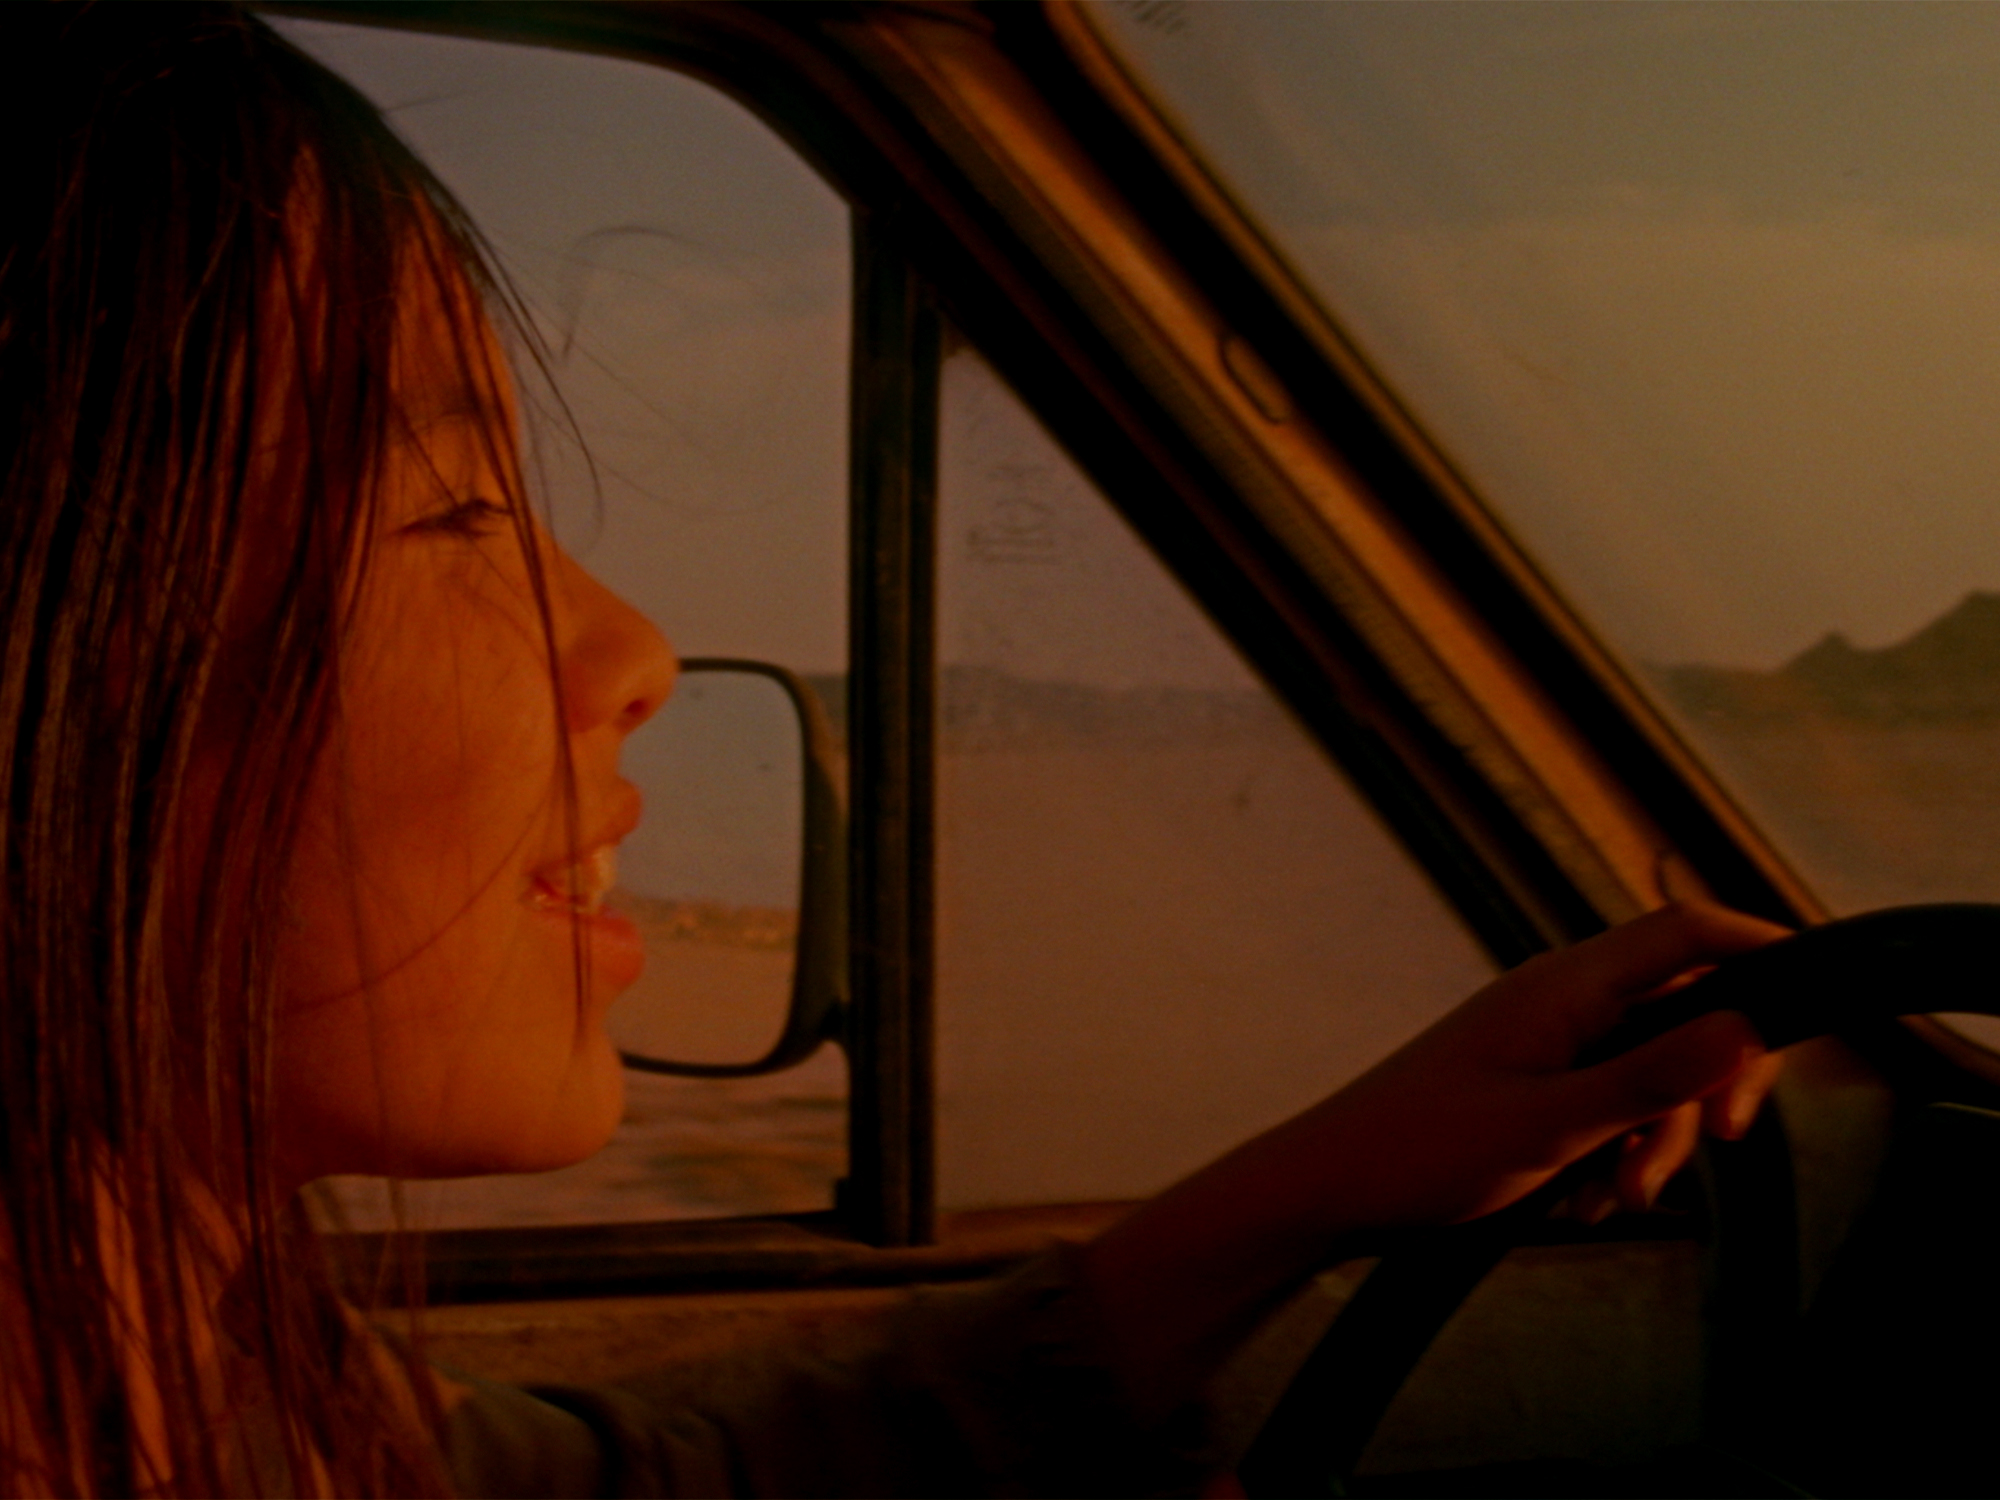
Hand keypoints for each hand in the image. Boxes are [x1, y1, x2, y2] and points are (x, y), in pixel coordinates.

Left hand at [1080, 902, 1789, 1424]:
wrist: (1329, 1190)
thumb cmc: (1419, 1151)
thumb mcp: (1551, 1124)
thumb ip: (1652, 1077)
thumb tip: (1747, 1026)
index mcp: (1565, 985)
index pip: (1686, 933)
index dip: (1760, 949)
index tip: (1817, 994)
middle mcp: (1560, 1001)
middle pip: (1687, 1012)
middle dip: (1704, 1087)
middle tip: (1709, 1146)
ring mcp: (1546, 1044)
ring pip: (1651, 1075)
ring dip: (1649, 1141)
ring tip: (1605, 1197)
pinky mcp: (1533, 1087)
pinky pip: (1608, 1110)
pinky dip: (1611, 1155)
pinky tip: (1576, 1199)